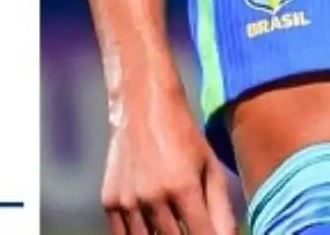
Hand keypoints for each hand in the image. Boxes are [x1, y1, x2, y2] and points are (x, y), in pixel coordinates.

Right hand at [102, 82, 235, 234]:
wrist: (143, 108)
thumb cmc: (184, 135)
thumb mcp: (210, 164)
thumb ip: (221, 205)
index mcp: (183, 186)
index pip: (201, 234)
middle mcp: (152, 198)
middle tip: (197, 229)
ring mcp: (127, 202)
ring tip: (178, 227)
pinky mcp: (109, 203)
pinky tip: (155, 229)